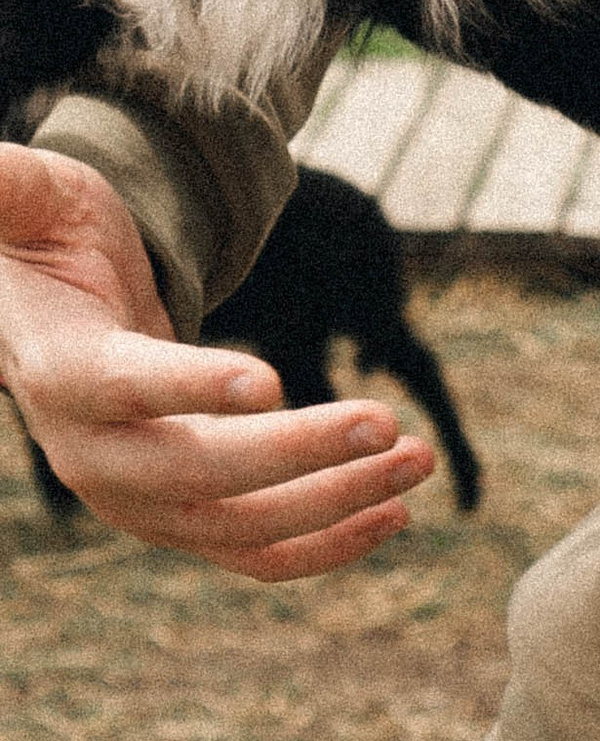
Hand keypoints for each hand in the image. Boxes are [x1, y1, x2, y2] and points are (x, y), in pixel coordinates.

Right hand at [0, 142, 435, 580]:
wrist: (46, 324)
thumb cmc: (48, 246)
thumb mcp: (30, 202)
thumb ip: (7, 187)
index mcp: (59, 369)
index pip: (123, 387)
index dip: (191, 387)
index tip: (270, 380)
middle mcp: (92, 454)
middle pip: (195, 473)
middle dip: (297, 453)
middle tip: (388, 421)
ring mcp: (136, 499)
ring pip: (237, 526)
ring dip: (333, 502)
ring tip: (418, 461)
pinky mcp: (177, 517)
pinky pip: (252, 552)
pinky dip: (323, 544)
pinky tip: (392, 513)